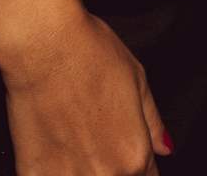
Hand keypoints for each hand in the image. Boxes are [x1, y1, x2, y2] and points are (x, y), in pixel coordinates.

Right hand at [1, 7, 171, 173]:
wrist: (42, 43)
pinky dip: (51, 168)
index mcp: (134, 155)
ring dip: (79, 168)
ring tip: (71, 135)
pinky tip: (49, 142)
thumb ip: (153, 123)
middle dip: (108, 164)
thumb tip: (164, 147)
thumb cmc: (88, 53)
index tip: (122, 148)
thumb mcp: (137, 80)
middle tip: (93, 133)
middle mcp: (104, 175)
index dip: (135, 162)